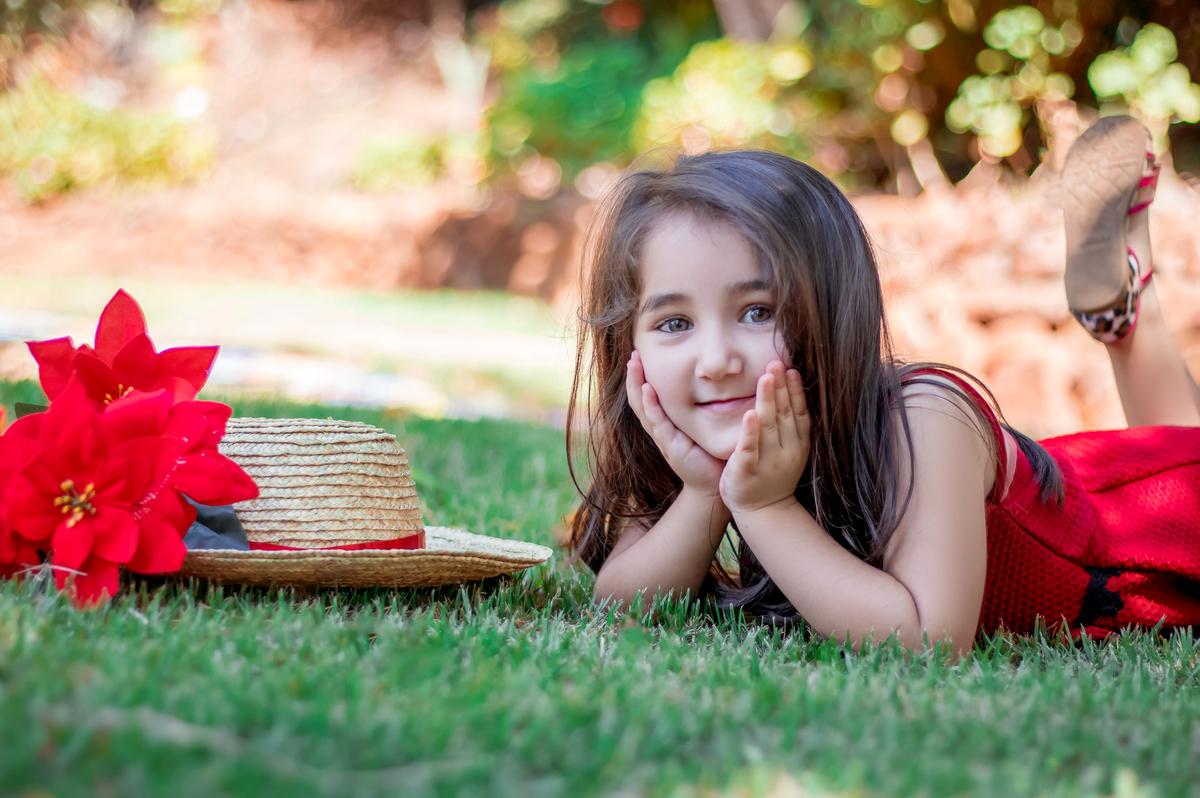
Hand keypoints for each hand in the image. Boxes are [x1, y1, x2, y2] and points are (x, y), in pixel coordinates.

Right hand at [626, 350, 725, 497]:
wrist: (713, 485)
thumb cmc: (708, 454)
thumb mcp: (699, 426)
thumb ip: (699, 407)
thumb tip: (708, 379)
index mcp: (665, 423)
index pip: (647, 396)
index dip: (641, 376)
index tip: (640, 354)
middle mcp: (659, 429)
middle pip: (639, 399)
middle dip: (634, 376)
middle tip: (633, 354)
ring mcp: (663, 437)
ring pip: (643, 408)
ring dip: (637, 385)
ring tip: (634, 364)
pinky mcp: (671, 446)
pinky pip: (657, 423)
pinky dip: (651, 405)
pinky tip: (647, 390)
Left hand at [720, 361, 810, 512]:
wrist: (764, 512)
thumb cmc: (774, 475)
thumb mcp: (790, 448)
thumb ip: (789, 423)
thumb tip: (790, 389)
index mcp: (798, 443)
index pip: (798, 412)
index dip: (795, 390)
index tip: (790, 368)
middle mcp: (787, 451)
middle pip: (783, 413)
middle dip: (780, 387)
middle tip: (775, 362)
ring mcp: (768, 461)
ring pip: (768, 426)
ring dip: (767, 400)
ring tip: (765, 378)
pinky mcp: (748, 471)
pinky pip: (749, 449)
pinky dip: (750, 432)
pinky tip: (749, 414)